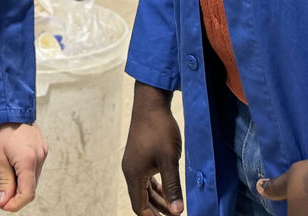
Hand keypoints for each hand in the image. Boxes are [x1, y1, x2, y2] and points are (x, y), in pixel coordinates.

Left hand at [0, 121, 47, 210]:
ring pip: (33, 177)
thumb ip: (5, 181)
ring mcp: (42, 150)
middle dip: (17, 194)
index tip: (4, 206)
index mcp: (28, 160)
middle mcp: (40, 156)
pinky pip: (35, 166)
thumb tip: (5, 201)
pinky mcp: (42, 147)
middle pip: (31, 186)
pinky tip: (14, 167)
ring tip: (6, 176)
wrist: (8, 106)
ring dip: (21, 182)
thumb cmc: (1, 127)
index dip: (16, 204)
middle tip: (2, 195)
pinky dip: (25, 172)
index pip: (27, 193)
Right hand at [121, 82, 183, 215]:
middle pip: (141, 199)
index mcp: (134, 174)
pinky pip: (145, 178)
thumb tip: (177, 211)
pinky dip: (156, 187)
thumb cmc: (159, 129)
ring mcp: (133, 162)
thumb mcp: (169, 160)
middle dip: (156, 211)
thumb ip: (173, 187)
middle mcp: (130, 170)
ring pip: (144, 188)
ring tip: (172, 208)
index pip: (140, 206)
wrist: (151, 102)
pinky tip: (166, 189)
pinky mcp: (139, 154)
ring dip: (157, 199)